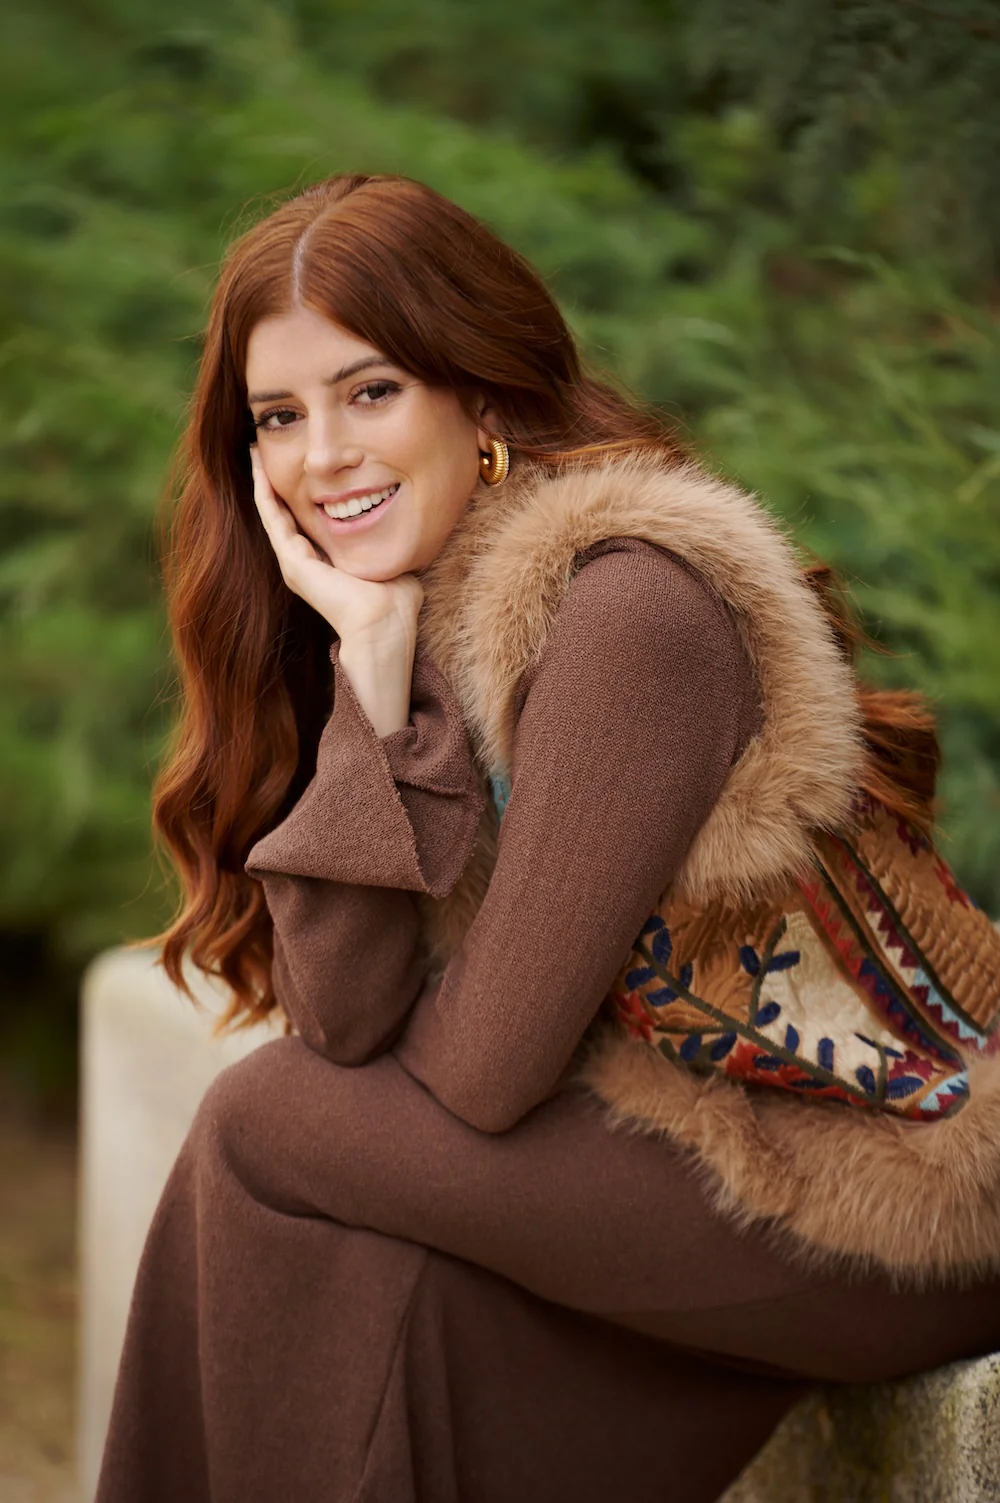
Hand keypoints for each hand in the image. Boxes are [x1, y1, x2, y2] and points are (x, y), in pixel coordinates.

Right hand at [249, 447, 422, 646]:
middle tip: (263, 450)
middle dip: (274, 482)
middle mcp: (304, 564)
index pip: (305, 522)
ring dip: (262, 481)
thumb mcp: (389, 560)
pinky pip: (271, 516)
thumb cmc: (395, 602)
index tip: (300, 466)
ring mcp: (294, 563)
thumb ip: (388, 545)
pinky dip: (263, 490)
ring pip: (271, 512)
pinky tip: (259, 467)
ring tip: (255, 451)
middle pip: (282, 514)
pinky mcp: (291, 560)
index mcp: (324, 564)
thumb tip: (406, 531)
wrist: (383, 626)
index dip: (300, 493)